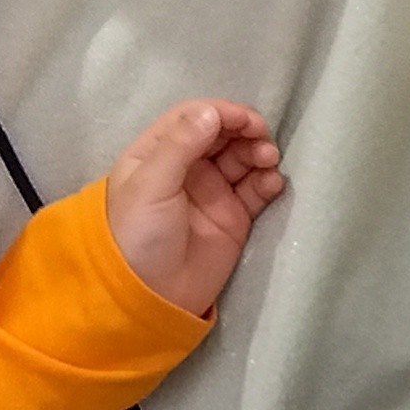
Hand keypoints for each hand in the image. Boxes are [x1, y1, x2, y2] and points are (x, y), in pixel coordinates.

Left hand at [105, 100, 289, 318]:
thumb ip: (181, 145)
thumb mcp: (151, 185)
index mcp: (158, 152)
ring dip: (259, 153)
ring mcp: (212, 192)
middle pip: (223, 134)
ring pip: (243, 159)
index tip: (247, 121)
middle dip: (246, 131)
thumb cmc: (137, 235)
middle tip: (263, 141)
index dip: (222, 113)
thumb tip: (212, 111)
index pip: (194, 117)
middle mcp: (187, 167)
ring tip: (269, 161)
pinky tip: (272, 183)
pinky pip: (256, 190)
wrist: (147, 298)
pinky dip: (268, 181)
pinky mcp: (233, 218)